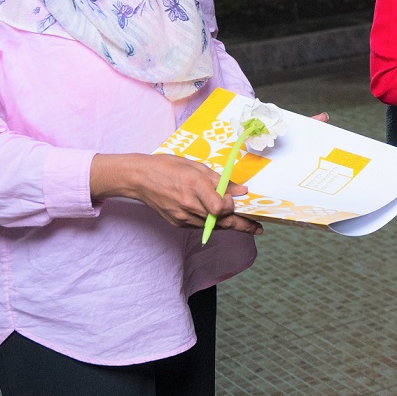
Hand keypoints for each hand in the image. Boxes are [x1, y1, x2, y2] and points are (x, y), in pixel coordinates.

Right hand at [89, 153, 260, 233]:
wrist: (140, 178)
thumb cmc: (168, 167)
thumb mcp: (197, 167)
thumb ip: (221, 180)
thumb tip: (241, 191)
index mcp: (194, 186)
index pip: (220, 207)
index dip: (231, 206)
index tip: (238, 200)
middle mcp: (188, 205)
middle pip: (220, 220)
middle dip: (241, 225)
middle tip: (256, 228)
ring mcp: (182, 216)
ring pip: (212, 226)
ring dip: (227, 224)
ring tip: (242, 223)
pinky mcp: (177, 223)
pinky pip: (200, 226)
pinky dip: (211, 222)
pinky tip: (218, 217)